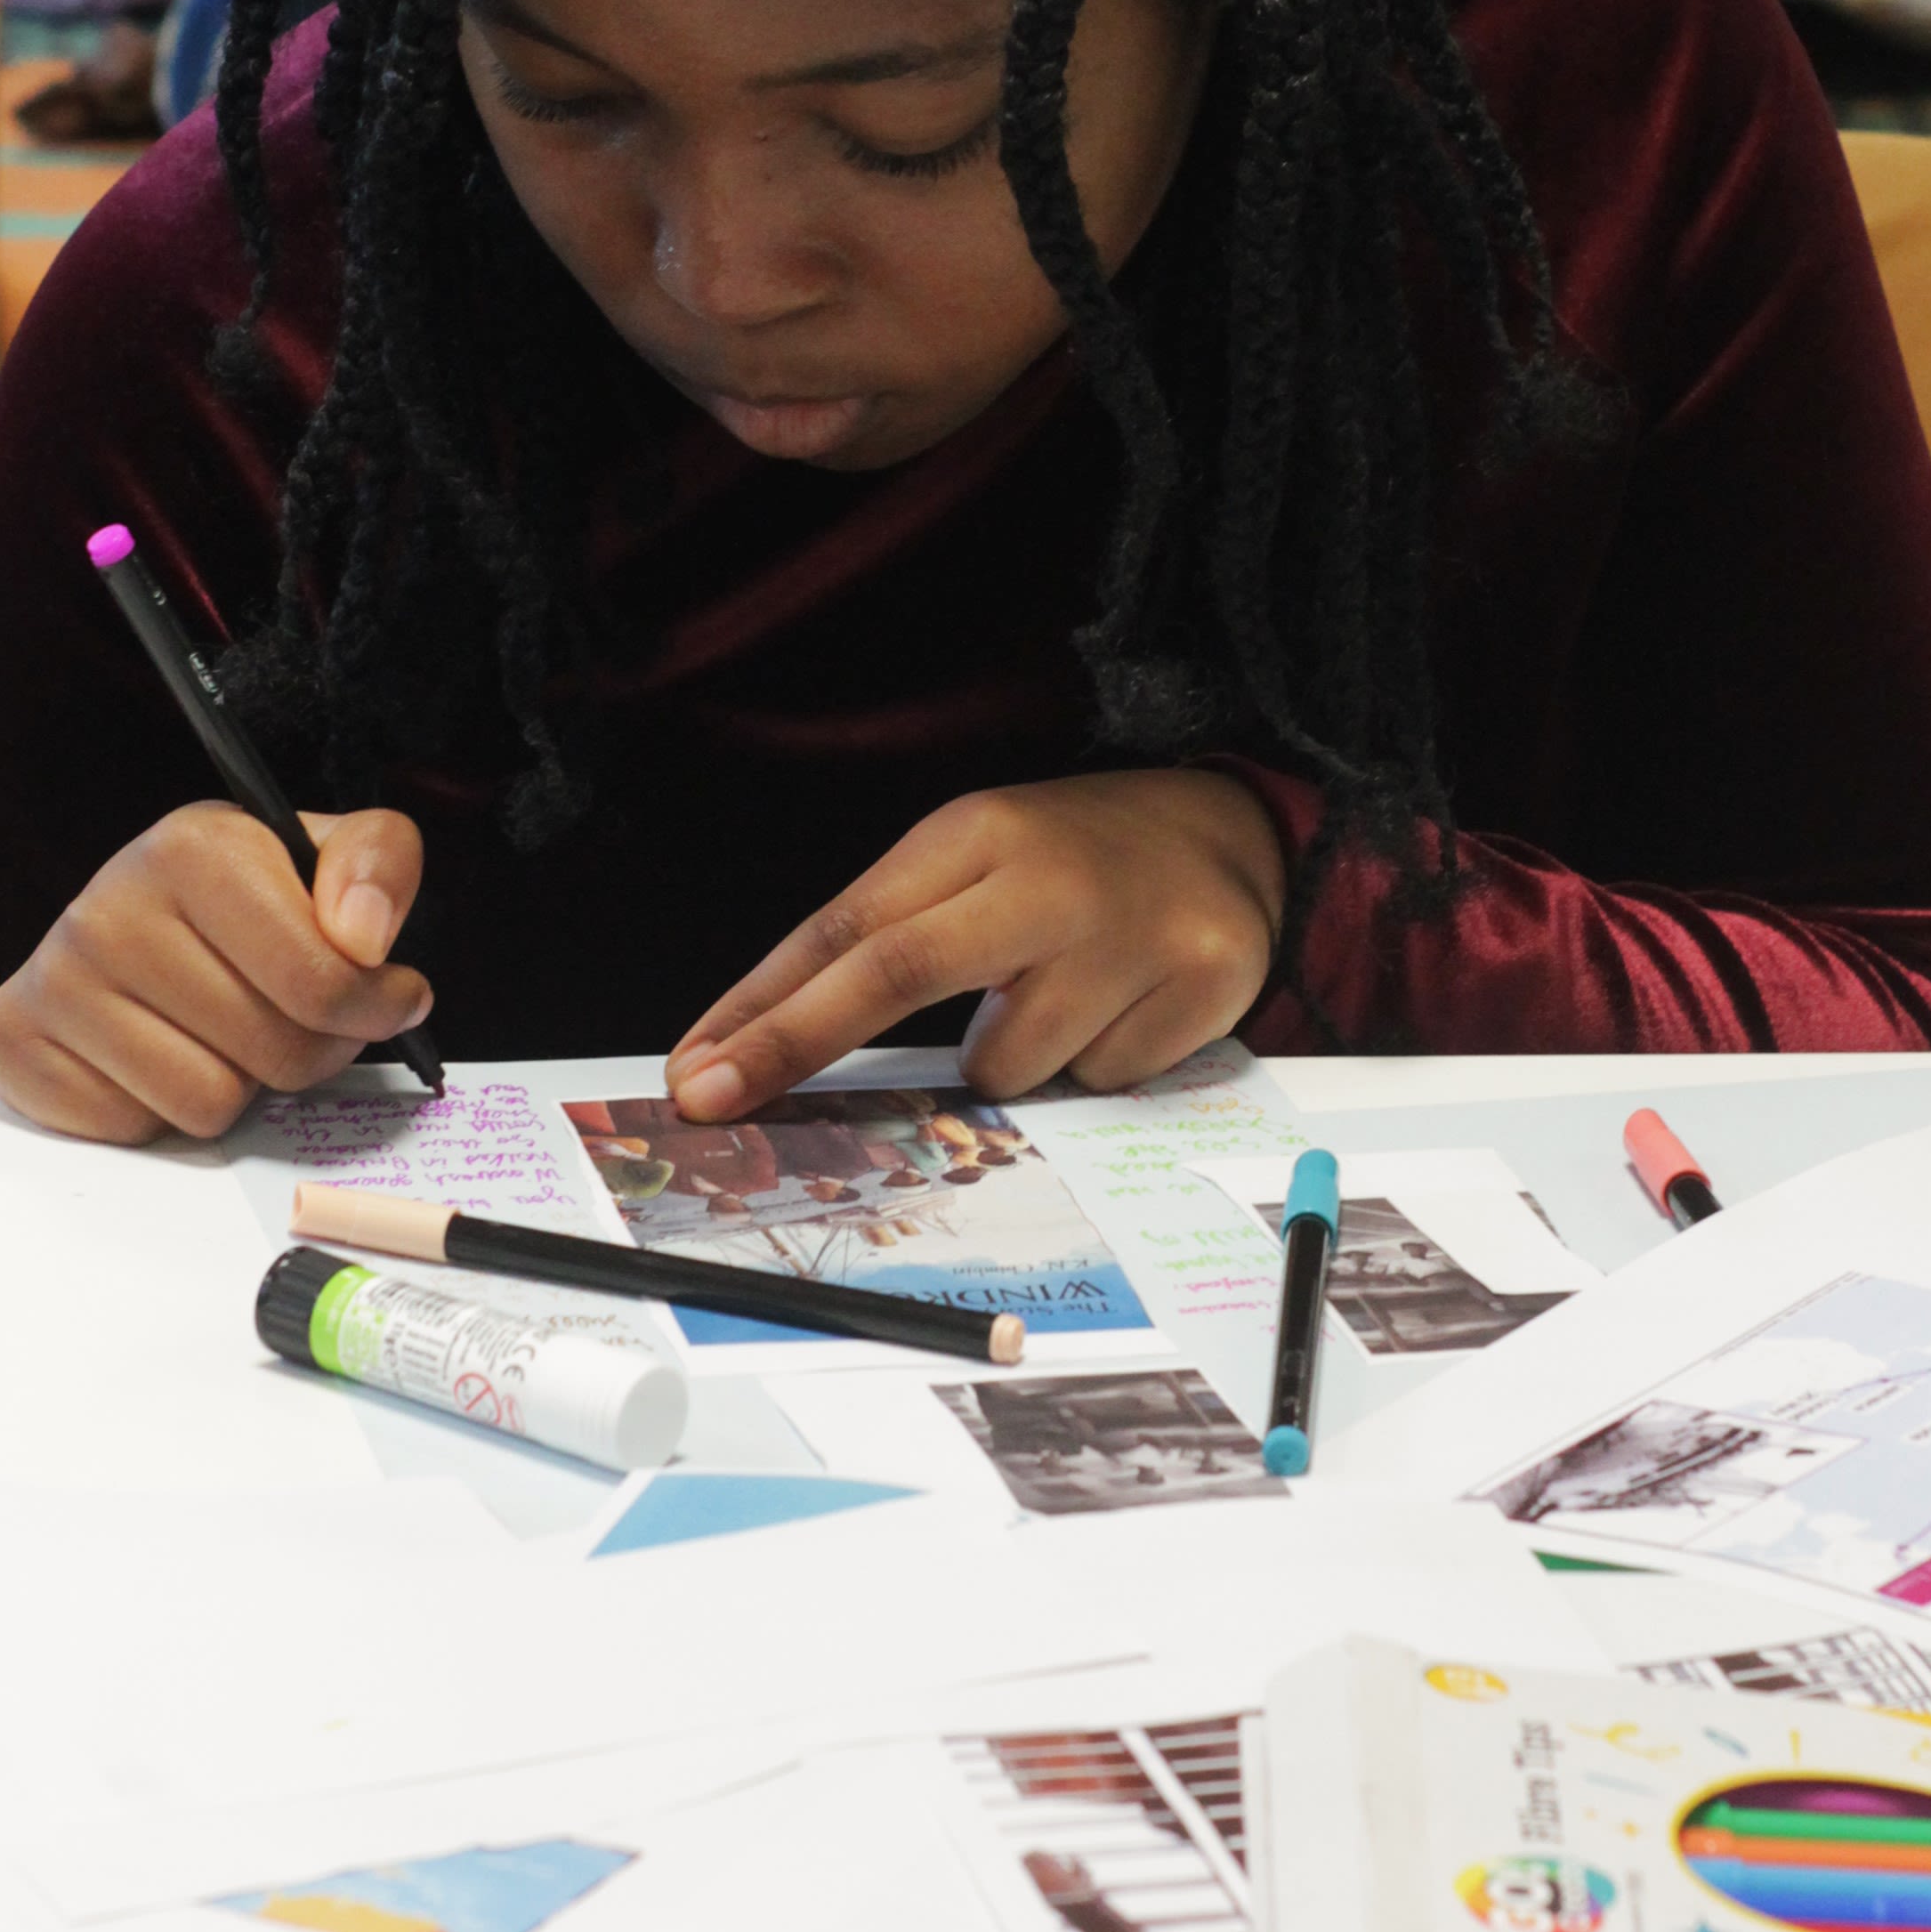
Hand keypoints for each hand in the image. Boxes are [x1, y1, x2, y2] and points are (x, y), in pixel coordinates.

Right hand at [0, 801, 433, 1144]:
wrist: (133, 912)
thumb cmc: (247, 891)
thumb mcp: (326, 850)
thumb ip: (377, 862)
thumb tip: (363, 938)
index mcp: (192, 847)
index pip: (318, 979)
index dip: (374, 1007)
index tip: (390, 999)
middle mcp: (105, 907)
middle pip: (271, 1054)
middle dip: (308, 1050)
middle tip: (299, 1019)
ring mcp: (52, 979)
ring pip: (205, 1106)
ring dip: (237, 1085)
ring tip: (224, 1031)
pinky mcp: (12, 1042)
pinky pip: (133, 1131)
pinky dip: (160, 1111)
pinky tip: (158, 1052)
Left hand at [665, 768, 1283, 1117]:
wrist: (1234, 835)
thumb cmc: (1074, 861)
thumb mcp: (978, 863)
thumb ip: (896, 938)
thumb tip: (774, 1048)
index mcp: (980, 833)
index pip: (850, 924)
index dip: (764, 1004)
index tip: (696, 1067)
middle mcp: (1048, 877)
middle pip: (897, 969)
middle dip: (792, 1041)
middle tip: (716, 1098)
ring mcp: (1130, 935)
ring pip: (1007, 1066)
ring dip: (1010, 1058)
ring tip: (1060, 994)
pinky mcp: (1201, 988)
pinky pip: (1100, 1084)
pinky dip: (1094, 1063)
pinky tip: (1123, 1005)